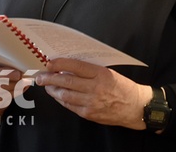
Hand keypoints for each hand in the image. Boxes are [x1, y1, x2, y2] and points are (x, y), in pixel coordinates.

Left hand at [35, 58, 151, 128]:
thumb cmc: (123, 87)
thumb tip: (70, 69)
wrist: (135, 106)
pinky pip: (70, 105)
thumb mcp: (109, 73)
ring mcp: (91, 102)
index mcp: (101, 74)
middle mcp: (95, 88)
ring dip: (52, 90)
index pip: (76, 66)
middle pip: (66, 81)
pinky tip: (57, 95)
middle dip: (50, 78)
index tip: (50, 63)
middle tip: (40, 76)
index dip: (60, 64)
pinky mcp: (88, 113)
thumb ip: (91, 71)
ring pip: (65, 95)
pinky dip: (61, 99)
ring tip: (46, 85)